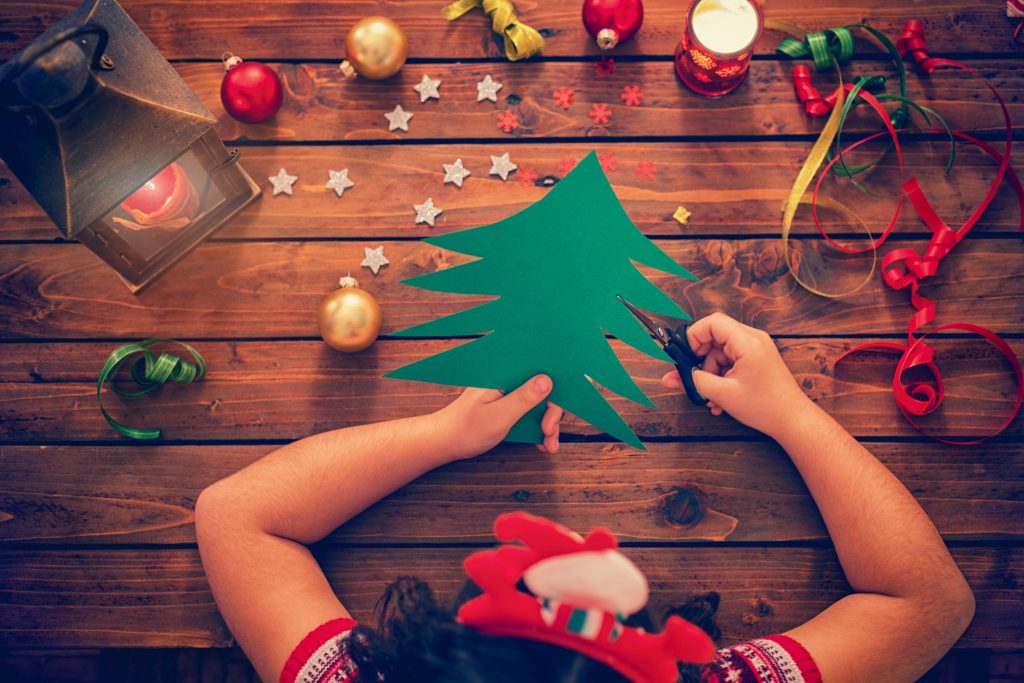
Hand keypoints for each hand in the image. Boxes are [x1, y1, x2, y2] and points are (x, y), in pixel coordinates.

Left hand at [437, 375, 563, 459]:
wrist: (446, 442)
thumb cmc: (466, 428)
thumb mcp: (499, 415)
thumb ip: (524, 398)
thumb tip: (548, 380)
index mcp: (503, 373)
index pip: (537, 373)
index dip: (552, 394)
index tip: (552, 418)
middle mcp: (508, 379)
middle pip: (542, 390)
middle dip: (551, 415)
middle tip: (549, 434)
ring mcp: (508, 392)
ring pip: (538, 404)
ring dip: (547, 425)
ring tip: (549, 445)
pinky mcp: (507, 405)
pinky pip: (529, 412)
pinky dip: (537, 428)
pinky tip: (541, 443)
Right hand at [661, 313, 812, 437]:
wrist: (793, 420)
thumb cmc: (766, 407)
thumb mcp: (723, 394)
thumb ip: (695, 381)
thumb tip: (673, 376)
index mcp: (748, 342)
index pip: (713, 322)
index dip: (694, 336)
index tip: (687, 356)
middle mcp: (753, 340)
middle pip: (715, 337)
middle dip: (702, 360)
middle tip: (696, 379)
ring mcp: (756, 349)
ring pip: (721, 352)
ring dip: (711, 373)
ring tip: (712, 398)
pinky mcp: (756, 360)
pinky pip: (731, 361)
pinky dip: (722, 377)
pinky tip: (720, 398)